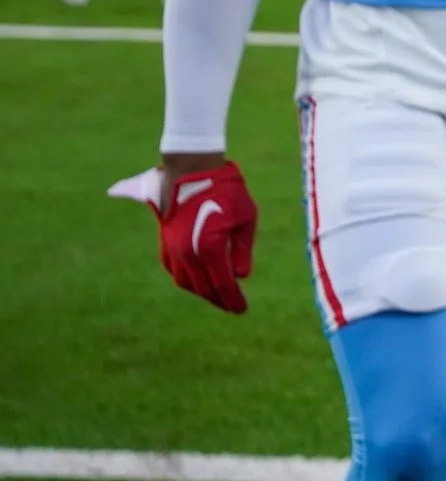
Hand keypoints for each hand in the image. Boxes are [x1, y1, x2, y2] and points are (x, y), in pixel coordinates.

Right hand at [120, 160, 258, 312]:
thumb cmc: (226, 190)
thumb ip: (242, 250)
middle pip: (203, 288)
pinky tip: (196, 280)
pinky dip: (185, 279)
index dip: (233, 300)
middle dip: (218, 299)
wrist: (192, 170)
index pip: (223, 284)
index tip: (242, 310)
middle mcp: (188, 254)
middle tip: (232, 306)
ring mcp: (173, 249)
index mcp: (210, 249)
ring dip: (201, 292)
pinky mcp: (165, 241)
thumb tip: (241, 276)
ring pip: (186, 282)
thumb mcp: (246, 218)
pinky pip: (173, 269)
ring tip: (216, 295)